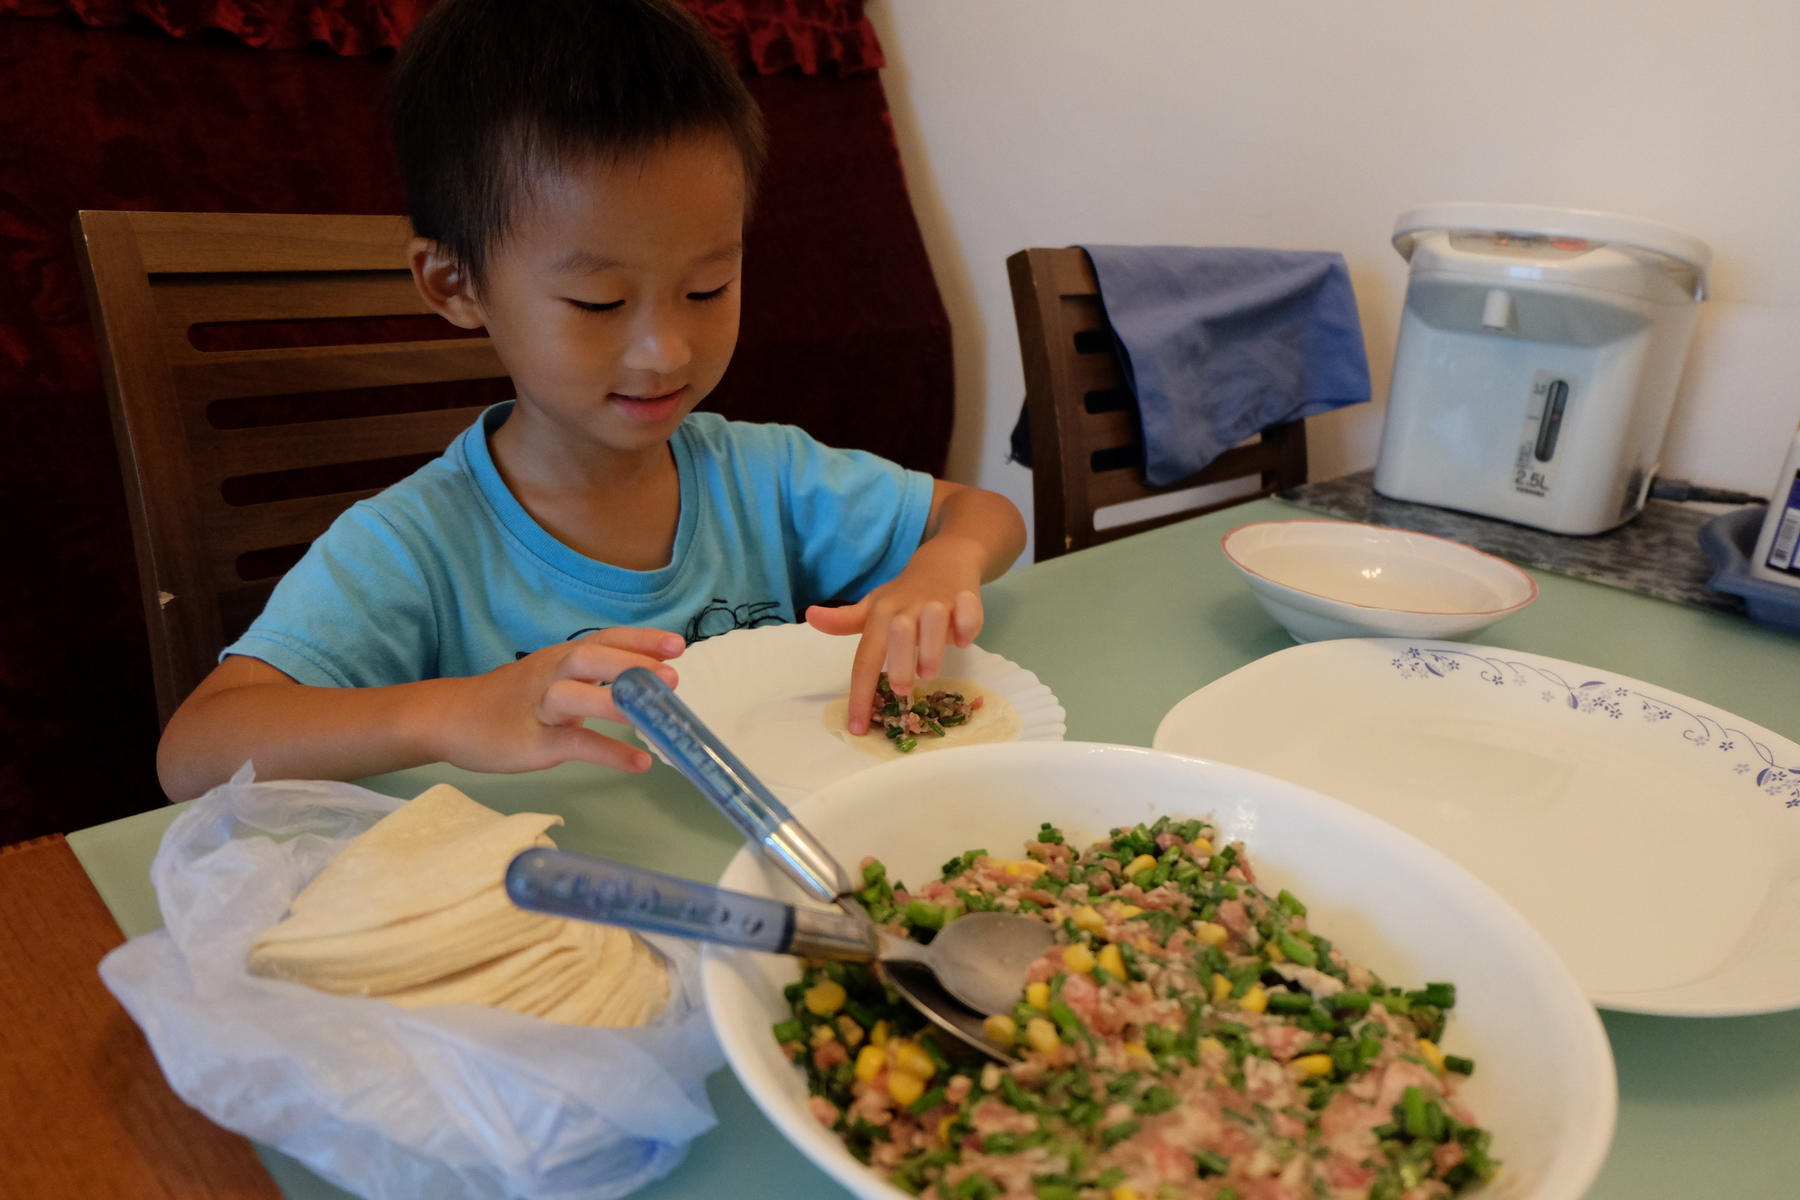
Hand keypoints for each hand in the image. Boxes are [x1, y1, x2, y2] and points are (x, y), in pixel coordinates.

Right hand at [430, 627, 683, 772]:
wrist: (451, 718)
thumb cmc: (510, 699)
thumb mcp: (552, 677)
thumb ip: (591, 676)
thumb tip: (643, 681)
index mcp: (561, 657)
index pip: (604, 639)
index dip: (640, 639)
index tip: (678, 644)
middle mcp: (551, 673)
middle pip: (589, 656)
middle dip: (630, 662)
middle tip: (672, 674)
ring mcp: (539, 707)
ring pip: (573, 694)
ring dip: (613, 700)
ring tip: (655, 710)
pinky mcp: (532, 741)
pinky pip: (571, 744)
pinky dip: (606, 751)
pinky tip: (637, 763)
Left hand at [805, 542, 985, 733]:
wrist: (944, 560)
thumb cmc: (905, 593)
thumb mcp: (874, 607)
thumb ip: (845, 621)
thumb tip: (810, 617)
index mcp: (881, 615)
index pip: (865, 658)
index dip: (860, 695)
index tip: (858, 728)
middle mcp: (907, 608)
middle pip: (898, 636)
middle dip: (899, 665)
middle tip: (902, 690)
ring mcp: (938, 601)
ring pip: (934, 622)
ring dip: (932, 650)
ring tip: (929, 671)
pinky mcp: (966, 597)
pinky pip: (969, 614)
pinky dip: (967, 628)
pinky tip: (962, 641)